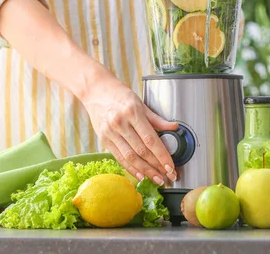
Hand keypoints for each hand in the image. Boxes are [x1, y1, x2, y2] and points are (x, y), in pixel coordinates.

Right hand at [80, 68, 177, 184]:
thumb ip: (156, 118)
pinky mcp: (103, 139)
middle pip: (141, 150)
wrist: (94, 90)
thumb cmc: (118, 94)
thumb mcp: (140, 102)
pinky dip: (130, 168)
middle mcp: (120, 123)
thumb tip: (174, 127)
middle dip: (156, 166)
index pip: (150, 139)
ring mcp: (110, 132)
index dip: (162, 155)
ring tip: (157, 179)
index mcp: (132, 112)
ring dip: (145, 170)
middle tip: (168, 176)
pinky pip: (119, 157)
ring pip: (130, 157)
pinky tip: (140, 175)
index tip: (171, 166)